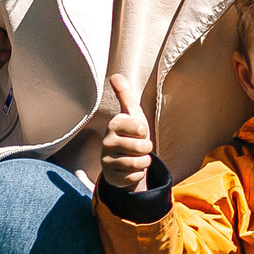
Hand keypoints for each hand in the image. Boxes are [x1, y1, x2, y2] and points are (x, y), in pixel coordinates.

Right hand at [99, 75, 153, 191]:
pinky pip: (134, 177)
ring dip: (144, 162)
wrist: (126, 160)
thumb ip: (125, 95)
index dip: (144, 131)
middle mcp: (106, 142)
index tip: (139, 132)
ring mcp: (106, 161)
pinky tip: (131, 169)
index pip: (139, 128)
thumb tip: (115, 75)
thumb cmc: (132, 134)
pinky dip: (138, 174)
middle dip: (147, 149)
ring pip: (138, 163)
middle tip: (139, 146)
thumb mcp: (132, 114)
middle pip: (142, 147)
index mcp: (114, 124)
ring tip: (137, 157)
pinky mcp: (111, 177)